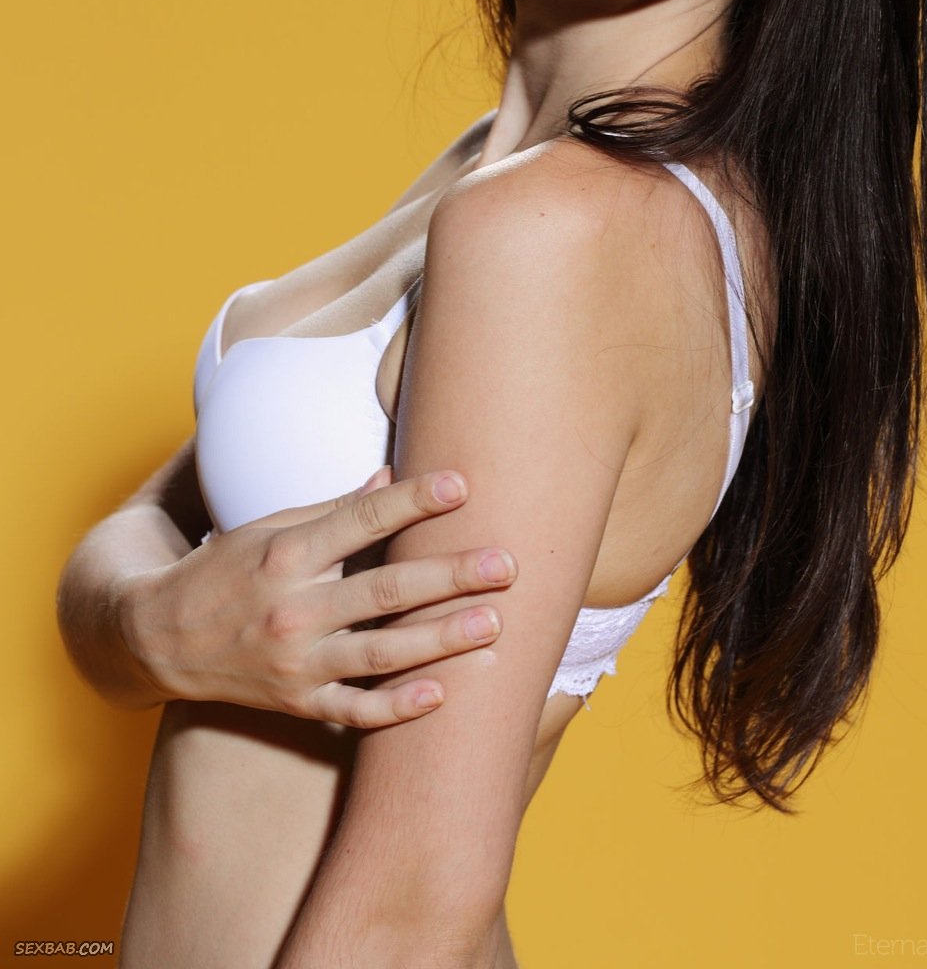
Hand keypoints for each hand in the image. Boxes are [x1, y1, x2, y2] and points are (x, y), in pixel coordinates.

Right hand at [118, 466, 517, 726]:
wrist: (159, 638)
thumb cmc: (226, 569)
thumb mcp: (270, 526)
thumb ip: (336, 510)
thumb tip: (394, 478)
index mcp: (288, 552)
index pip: (362, 520)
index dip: (412, 501)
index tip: (462, 484)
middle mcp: (294, 608)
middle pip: (385, 590)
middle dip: (449, 576)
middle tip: (506, 563)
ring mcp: (296, 662)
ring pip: (381, 653)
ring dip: (441, 639)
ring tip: (493, 623)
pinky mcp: (297, 704)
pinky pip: (353, 711)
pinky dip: (396, 707)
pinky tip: (441, 693)